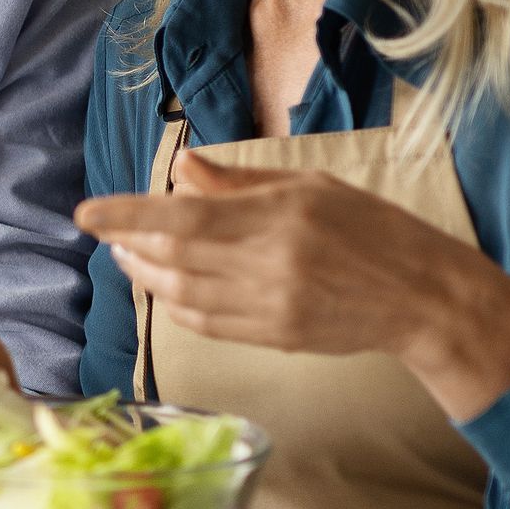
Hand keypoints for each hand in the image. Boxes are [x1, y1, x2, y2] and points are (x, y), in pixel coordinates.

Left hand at [76, 151, 509, 420]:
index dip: (126, 215)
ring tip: (128, 254)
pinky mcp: (273, 338)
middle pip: (170, 259)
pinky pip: (205, 323)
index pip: (180, 218)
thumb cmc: (372, 228)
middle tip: (109, 230)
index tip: (85, 212)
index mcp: (277, 218)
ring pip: (179, 295)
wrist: (424, 298)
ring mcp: (269, 308)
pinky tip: (165, 285)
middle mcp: (268, 266)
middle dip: (128, 243)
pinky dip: (175, 304)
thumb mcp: (310, 185)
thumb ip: (239, 181)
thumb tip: (181, 170)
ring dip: (144, 275)